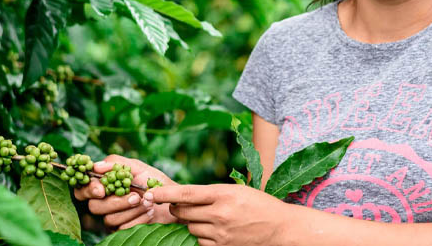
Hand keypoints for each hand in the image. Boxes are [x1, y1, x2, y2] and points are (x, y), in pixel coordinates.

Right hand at [73, 154, 178, 228]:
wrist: (174, 200)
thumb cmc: (155, 182)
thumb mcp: (137, 167)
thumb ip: (116, 163)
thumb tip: (96, 166)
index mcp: (105, 186)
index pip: (83, 189)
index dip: (88, 190)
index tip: (101, 190)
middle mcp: (105, 203)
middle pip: (94, 206)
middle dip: (115, 202)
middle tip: (135, 196)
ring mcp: (113, 218)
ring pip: (108, 219)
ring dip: (131, 210)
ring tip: (148, 202)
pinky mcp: (123, 230)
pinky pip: (122, 228)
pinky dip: (138, 219)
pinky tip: (149, 213)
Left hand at [148, 183, 293, 245]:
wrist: (280, 227)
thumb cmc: (259, 205)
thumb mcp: (237, 191)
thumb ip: (212, 194)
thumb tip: (185, 198)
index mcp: (223, 194)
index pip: (186, 193)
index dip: (165, 193)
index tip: (151, 192)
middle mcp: (220, 213)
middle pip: (182, 212)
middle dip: (177, 209)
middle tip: (180, 206)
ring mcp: (221, 233)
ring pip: (190, 227)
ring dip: (192, 223)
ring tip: (208, 218)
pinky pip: (200, 242)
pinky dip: (201, 236)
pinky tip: (214, 231)